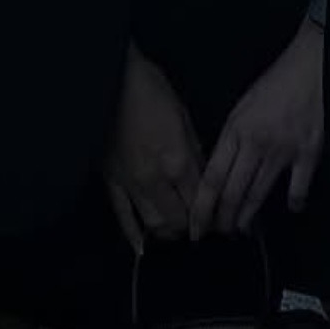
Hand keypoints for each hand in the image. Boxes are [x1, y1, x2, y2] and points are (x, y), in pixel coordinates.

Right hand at [101, 40, 205, 255]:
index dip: (211, 213)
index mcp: (177, 160)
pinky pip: (122, 215)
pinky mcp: (110, 182)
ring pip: (153, 223)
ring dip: (168, 232)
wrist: (110, 79)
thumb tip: (202, 178)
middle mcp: (155, 179)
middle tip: (199, 227)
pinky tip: (142, 249)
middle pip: (178, 219)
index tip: (219, 219)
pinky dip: (133, 235)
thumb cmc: (150, 90)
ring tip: (176, 230)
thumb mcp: (184, 118)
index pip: (200, 201)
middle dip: (192, 227)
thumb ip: (195, 153)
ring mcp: (130, 183)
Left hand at [188, 25, 323, 241]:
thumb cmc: (274, 85)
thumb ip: (230, 140)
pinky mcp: (309, 152)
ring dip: (248, 216)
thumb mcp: (241, 108)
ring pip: (259, 194)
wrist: (310, 67)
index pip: (211, 178)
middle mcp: (256, 143)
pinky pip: (298, 187)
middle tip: (218, 232)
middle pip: (233, 192)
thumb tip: (218, 173)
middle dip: (222, 219)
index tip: (196, 226)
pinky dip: (294, 202)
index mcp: (235, 130)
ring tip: (242, 228)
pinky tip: (291, 209)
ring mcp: (284, 150)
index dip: (202, 208)